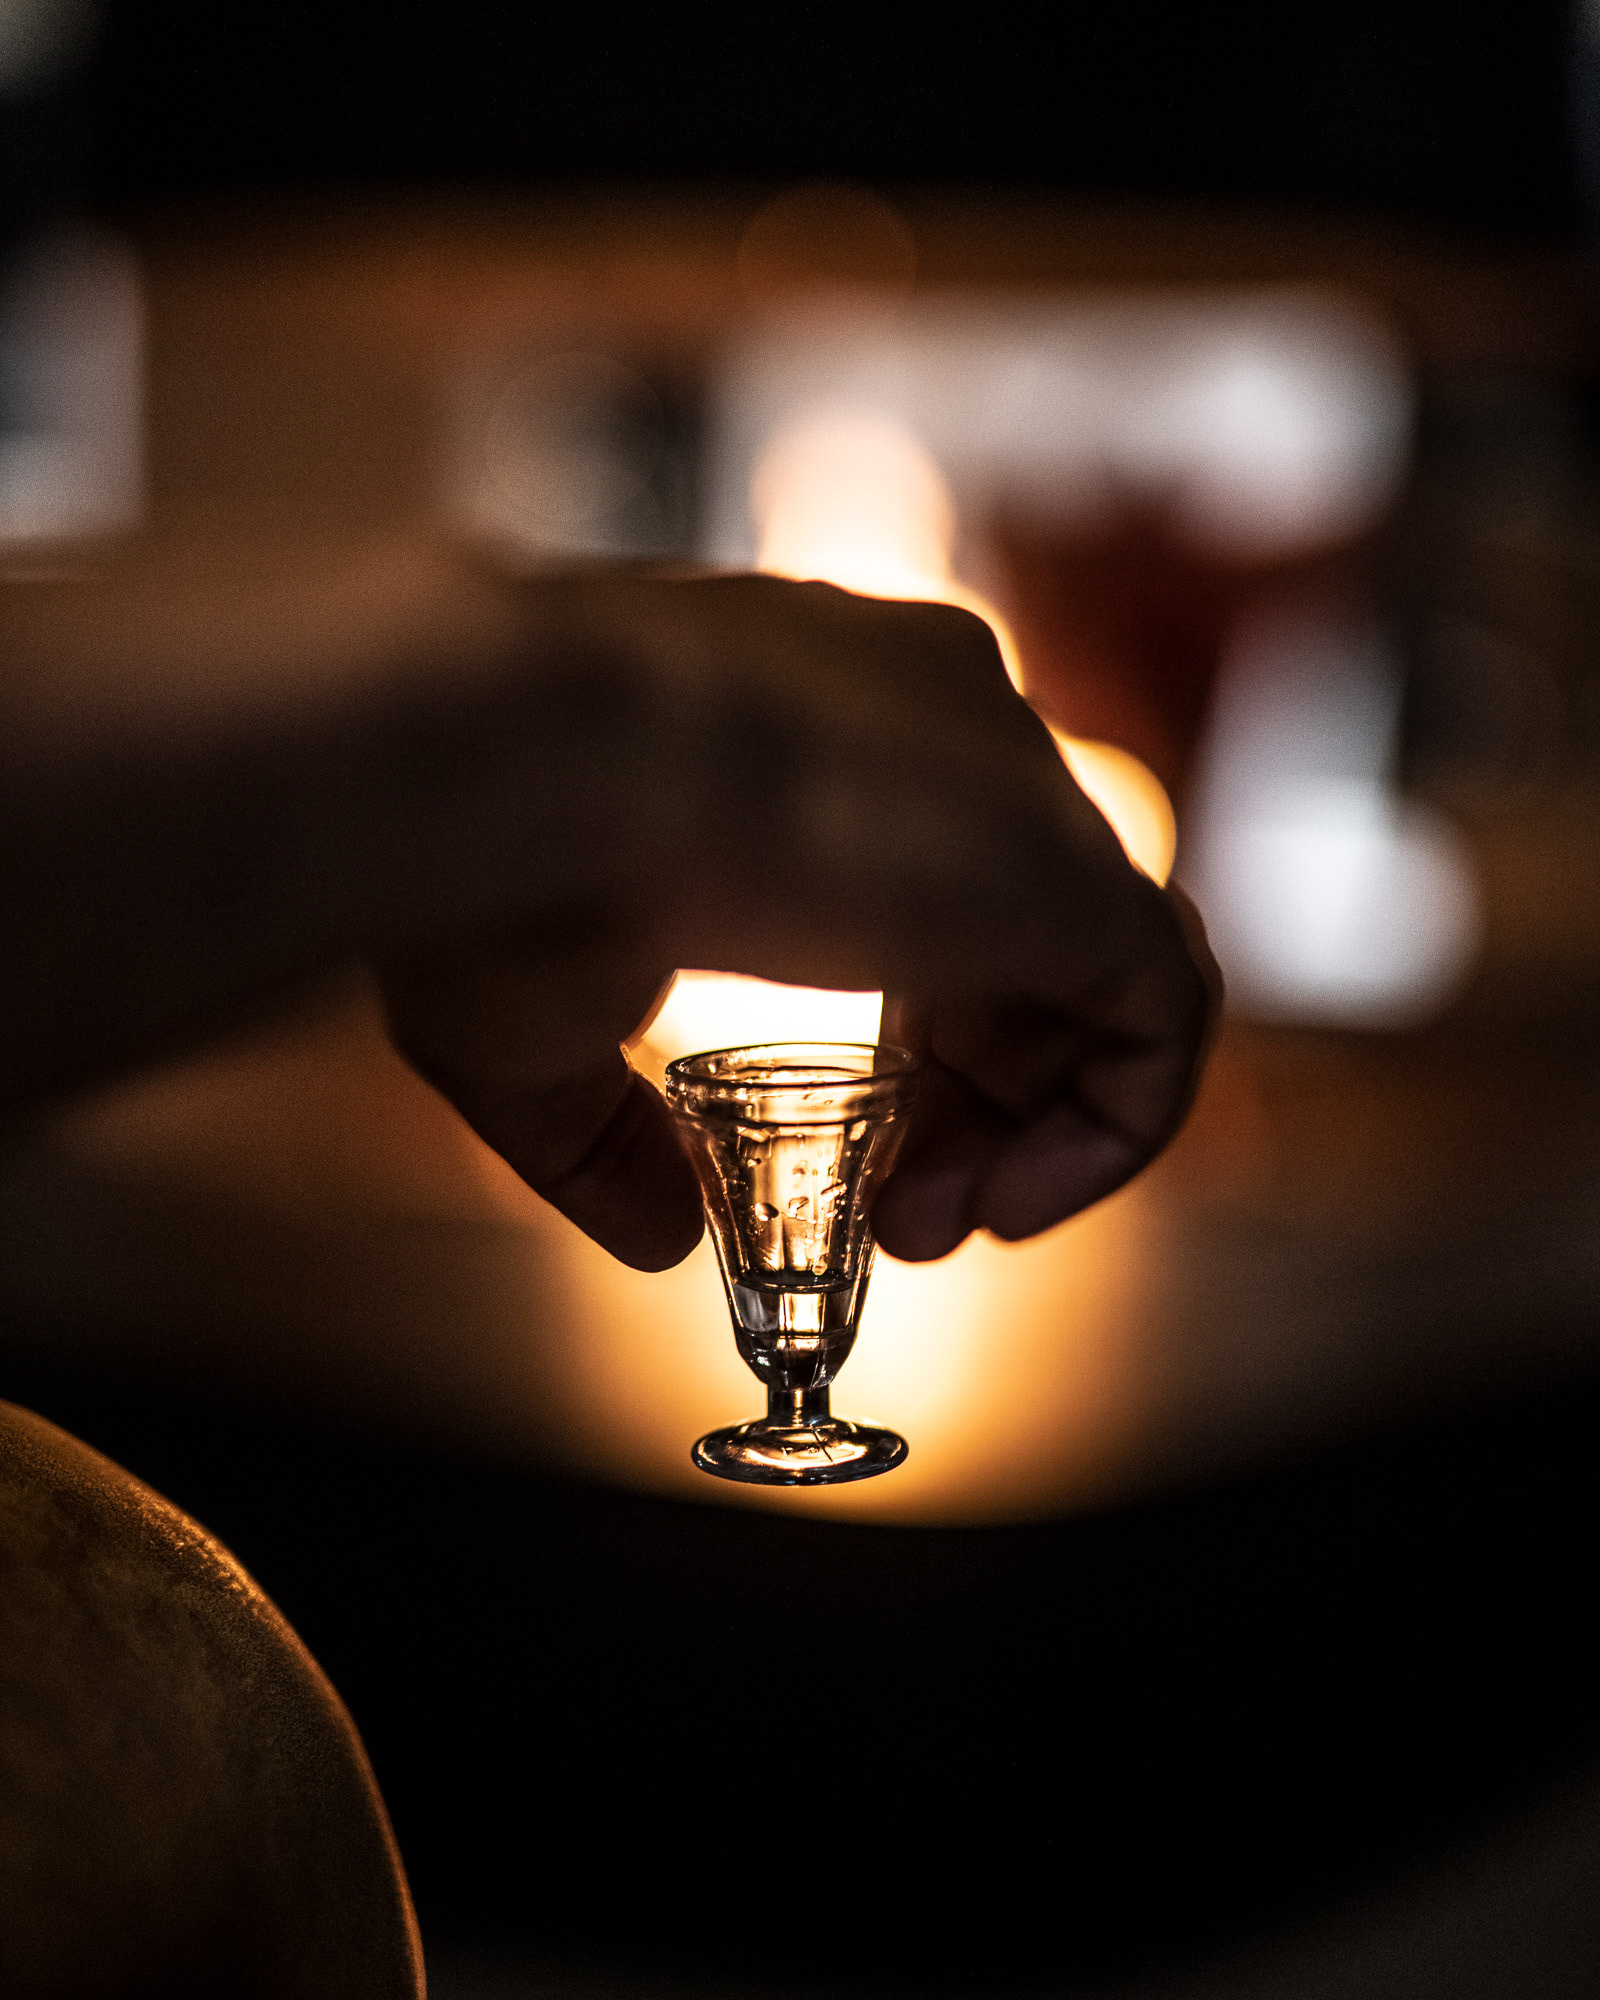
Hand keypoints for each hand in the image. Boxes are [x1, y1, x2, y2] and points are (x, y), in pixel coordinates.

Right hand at [1, 540, 1215, 1269]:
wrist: (537, 755)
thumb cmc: (495, 860)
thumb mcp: (530, 1026)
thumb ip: (608, 1135)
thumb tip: (659, 1235)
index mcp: (807, 712)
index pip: (917, 863)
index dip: (904, 1025)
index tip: (850, 1134)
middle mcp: (929, 720)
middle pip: (1016, 925)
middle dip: (967, 1090)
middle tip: (898, 1209)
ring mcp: (1012, 783)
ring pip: (1098, 962)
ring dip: (1032, 1119)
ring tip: (934, 1224)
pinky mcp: (1068, 865)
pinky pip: (1164, 1008)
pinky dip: (1116, 1124)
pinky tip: (1012, 1208)